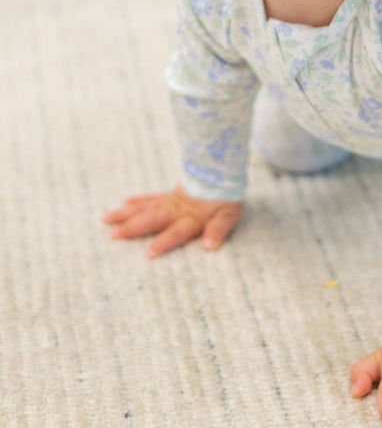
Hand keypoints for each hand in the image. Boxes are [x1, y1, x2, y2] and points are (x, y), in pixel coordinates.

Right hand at [103, 185, 242, 257]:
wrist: (223, 173)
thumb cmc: (226, 199)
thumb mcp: (228, 216)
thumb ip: (218, 230)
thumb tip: (209, 246)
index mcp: (192, 218)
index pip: (176, 232)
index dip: (164, 242)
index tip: (147, 254)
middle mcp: (177, 209)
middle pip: (153, 218)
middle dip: (134, 227)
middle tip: (113, 236)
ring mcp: (171, 200)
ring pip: (146, 207)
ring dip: (127, 213)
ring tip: (107, 219)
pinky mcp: (170, 194)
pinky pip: (151, 197)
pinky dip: (138, 200)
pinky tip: (126, 202)